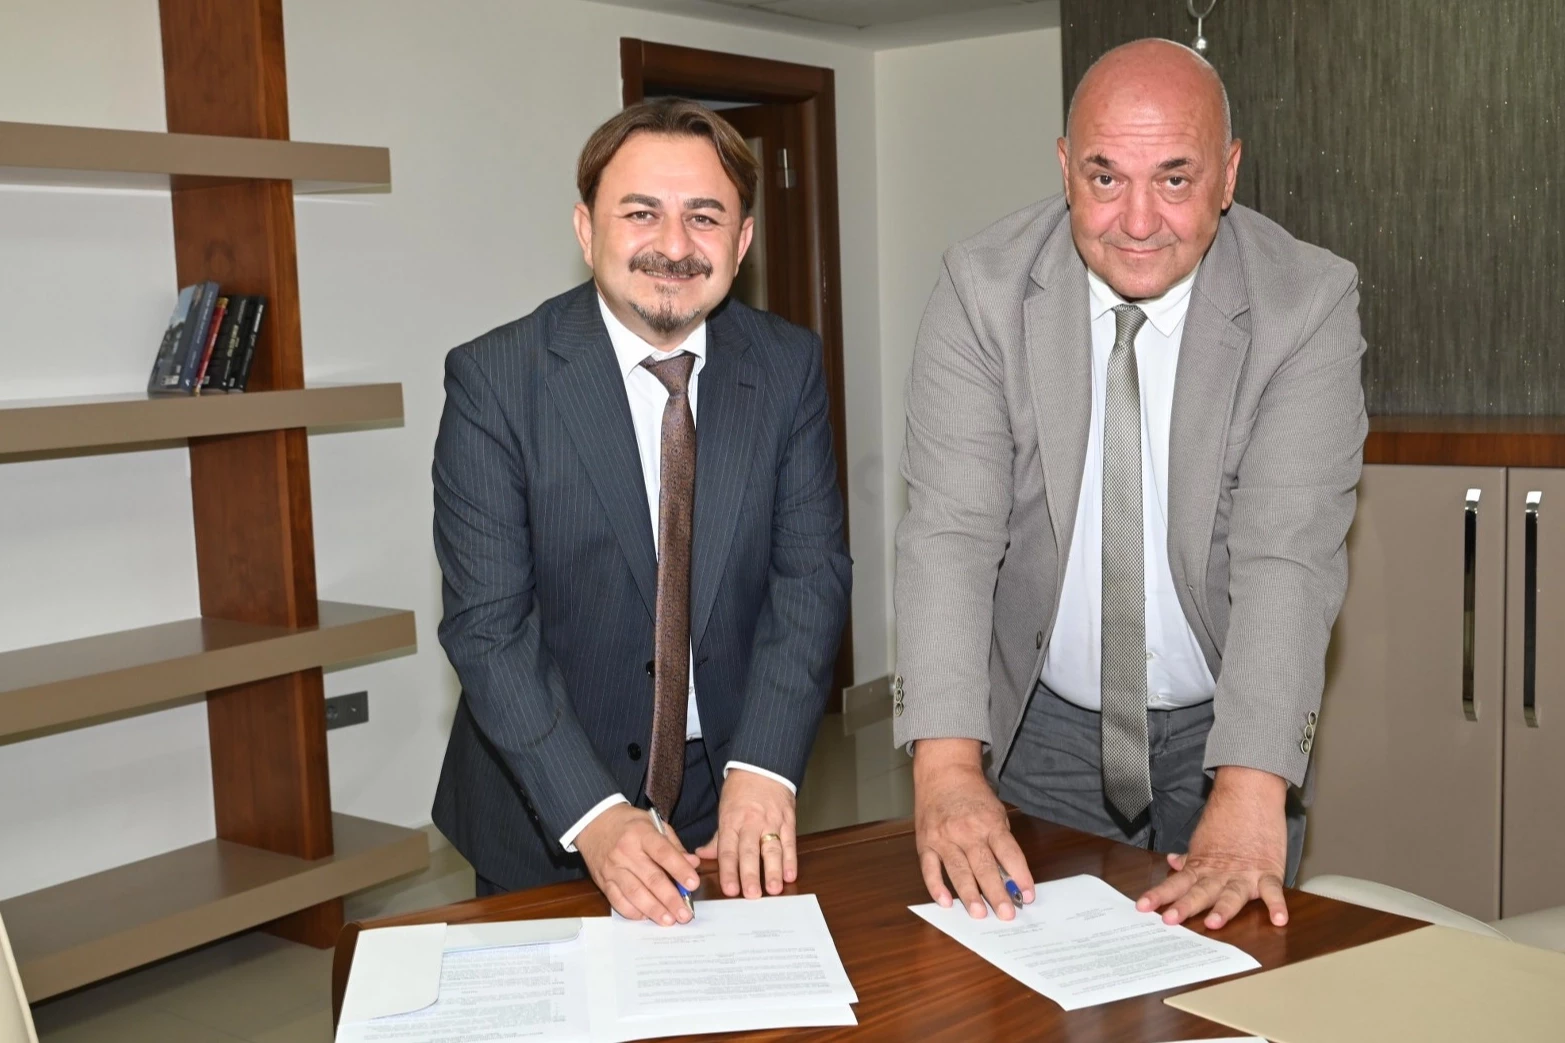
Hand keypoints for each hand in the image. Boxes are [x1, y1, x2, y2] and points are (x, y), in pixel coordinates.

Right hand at [576, 803, 700, 925]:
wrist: (594, 824)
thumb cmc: (629, 824)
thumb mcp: (654, 823)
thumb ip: (674, 845)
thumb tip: (693, 864)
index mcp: (641, 833)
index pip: (663, 853)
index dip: (679, 869)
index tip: (693, 884)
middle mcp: (626, 852)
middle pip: (651, 878)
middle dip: (670, 898)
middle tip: (685, 914)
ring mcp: (613, 869)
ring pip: (635, 893)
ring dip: (654, 910)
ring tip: (669, 920)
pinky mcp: (603, 882)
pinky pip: (618, 901)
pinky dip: (633, 912)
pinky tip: (646, 917)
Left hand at [695, 769, 796, 898]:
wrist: (762, 767)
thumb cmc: (741, 791)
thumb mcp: (724, 811)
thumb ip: (717, 839)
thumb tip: (701, 857)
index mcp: (731, 821)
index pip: (728, 849)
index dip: (729, 870)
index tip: (730, 889)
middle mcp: (751, 822)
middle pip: (750, 851)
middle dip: (751, 873)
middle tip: (751, 894)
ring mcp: (771, 821)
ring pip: (772, 848)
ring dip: (773, 870)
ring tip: (774, 888)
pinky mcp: (788, 820)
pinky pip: (789, 842)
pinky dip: (790, 859)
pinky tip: (790, 874)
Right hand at [912, 738, 1034, 919]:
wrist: (943, 773)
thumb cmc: (974, 796)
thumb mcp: (996, 812)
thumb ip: (1001, 842)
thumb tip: (1009, 877)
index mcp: (989, 823)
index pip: (1008, 853)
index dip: (1020, 875)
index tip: (1028, 895)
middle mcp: (966, 831)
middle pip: (984, 866)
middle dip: (997, 893)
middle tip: (1007, 914)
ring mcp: (944, 838)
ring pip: (958, 871)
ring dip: (969, 895)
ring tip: (980, 914)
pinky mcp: (926, 843)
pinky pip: (930, 869)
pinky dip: (936, 887)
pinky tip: (945, 902)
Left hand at [1137, 766, 1288, 929]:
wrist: (1249, 790)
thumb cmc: (1226, 817)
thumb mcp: (1203, 840)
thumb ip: (1191, 858)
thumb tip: (1173, 863)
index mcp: (1203, 866)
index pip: (1176, 883)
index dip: (1159, 895)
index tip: (1142, 907)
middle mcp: (1220, 873)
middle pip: (1200, 892)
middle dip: (1185, 906)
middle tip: (1170, 919)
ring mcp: (1244, 873)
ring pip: (1232, 895)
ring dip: (1223, 909)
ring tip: (1213, 923)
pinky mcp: (1269, 870)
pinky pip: (1273, 890)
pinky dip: (1277, 904)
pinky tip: (1279, 919)